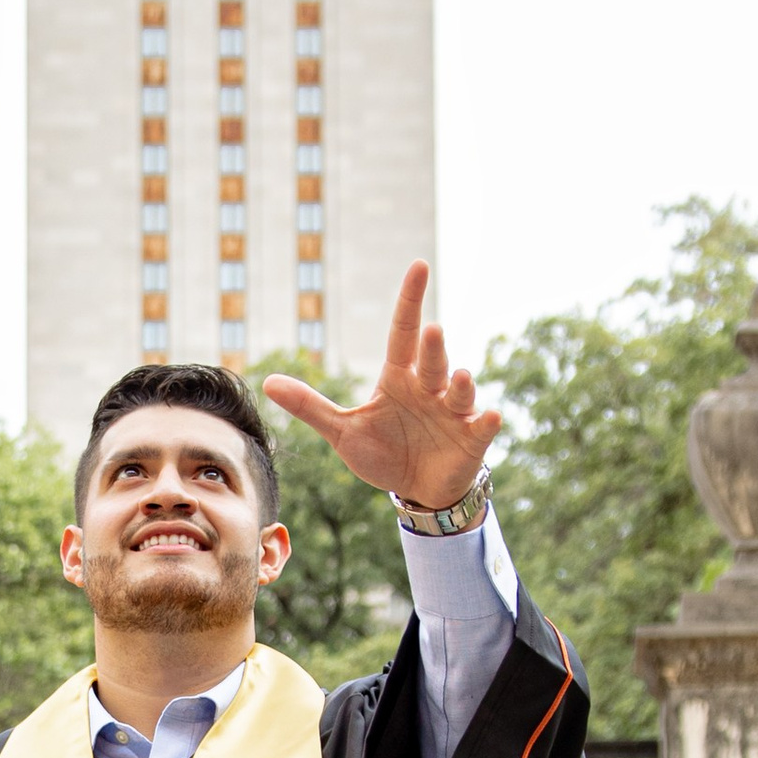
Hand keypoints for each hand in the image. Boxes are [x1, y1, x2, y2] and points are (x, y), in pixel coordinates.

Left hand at [263, 261, 499, 509]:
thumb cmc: (385, 453)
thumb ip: (310, 407)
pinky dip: (487, 422)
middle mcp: (429, 389)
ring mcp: (453, 413)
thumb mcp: (343, 432)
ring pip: (458, 391)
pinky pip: (481, 428)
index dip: (410, 300)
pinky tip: (489, 416)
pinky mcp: (470, 440)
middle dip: (433, 347)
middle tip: (431, 329)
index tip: (418, 266)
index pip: (404, 332)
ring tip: (457, 376)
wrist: (417, 491)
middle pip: (430, 361)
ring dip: (460, 384)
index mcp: (400, 379)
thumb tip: (267, 382)